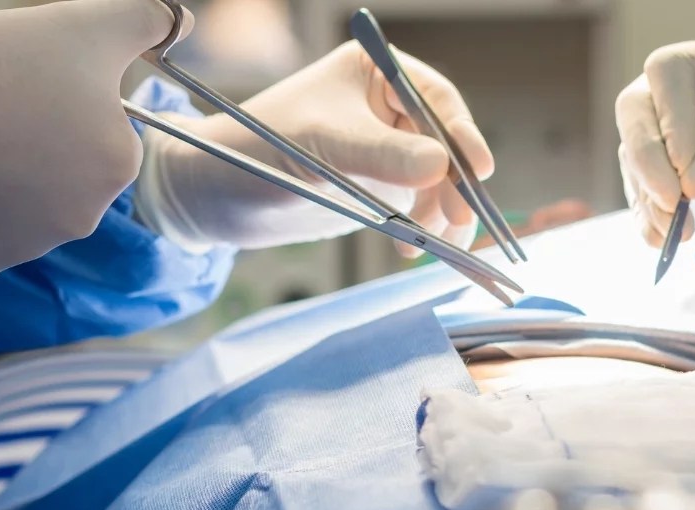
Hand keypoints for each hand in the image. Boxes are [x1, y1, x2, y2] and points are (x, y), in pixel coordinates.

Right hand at [0, 0, 186, 278]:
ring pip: (23, 202)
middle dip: (37, 143)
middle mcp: (83, 220)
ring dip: (1, 175)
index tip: (25, 85)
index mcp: (117, 165)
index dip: (63, 99)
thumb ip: (145, 19)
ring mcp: (28, 248)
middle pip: (64, 171)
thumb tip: (182, 25)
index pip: (100, 128)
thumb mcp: (83, 24)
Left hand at [137, 41, 494, 253]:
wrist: (215, 194)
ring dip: (444, 213)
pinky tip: (413, 250)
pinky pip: (418, 208)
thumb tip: (442, 165)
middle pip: (445, 143)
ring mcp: (385, 150)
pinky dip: (424, 229)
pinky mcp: (378, 189)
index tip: (479, 169)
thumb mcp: (323, 147)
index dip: (461, 134)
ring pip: (438, 181)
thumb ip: (382, 155)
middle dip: (456, 183)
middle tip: (460, 218)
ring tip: (437, 242)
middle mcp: (386, 108)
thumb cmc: (257, 149)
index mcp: (374, 73)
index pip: (435, 99)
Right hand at [616, 39, 694, 274]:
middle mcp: (676, 90)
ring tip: (684, 231)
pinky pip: (634, 188)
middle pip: (634, 109)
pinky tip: (666, 239)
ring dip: (651, 197)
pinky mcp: (650, 168)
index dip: (669, 116)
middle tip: (672, 203)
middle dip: (648, 161)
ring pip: (631, 153)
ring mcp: (658, 130)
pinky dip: (646, 217)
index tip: (685, 164)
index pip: (668, 72)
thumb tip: (689, 182)